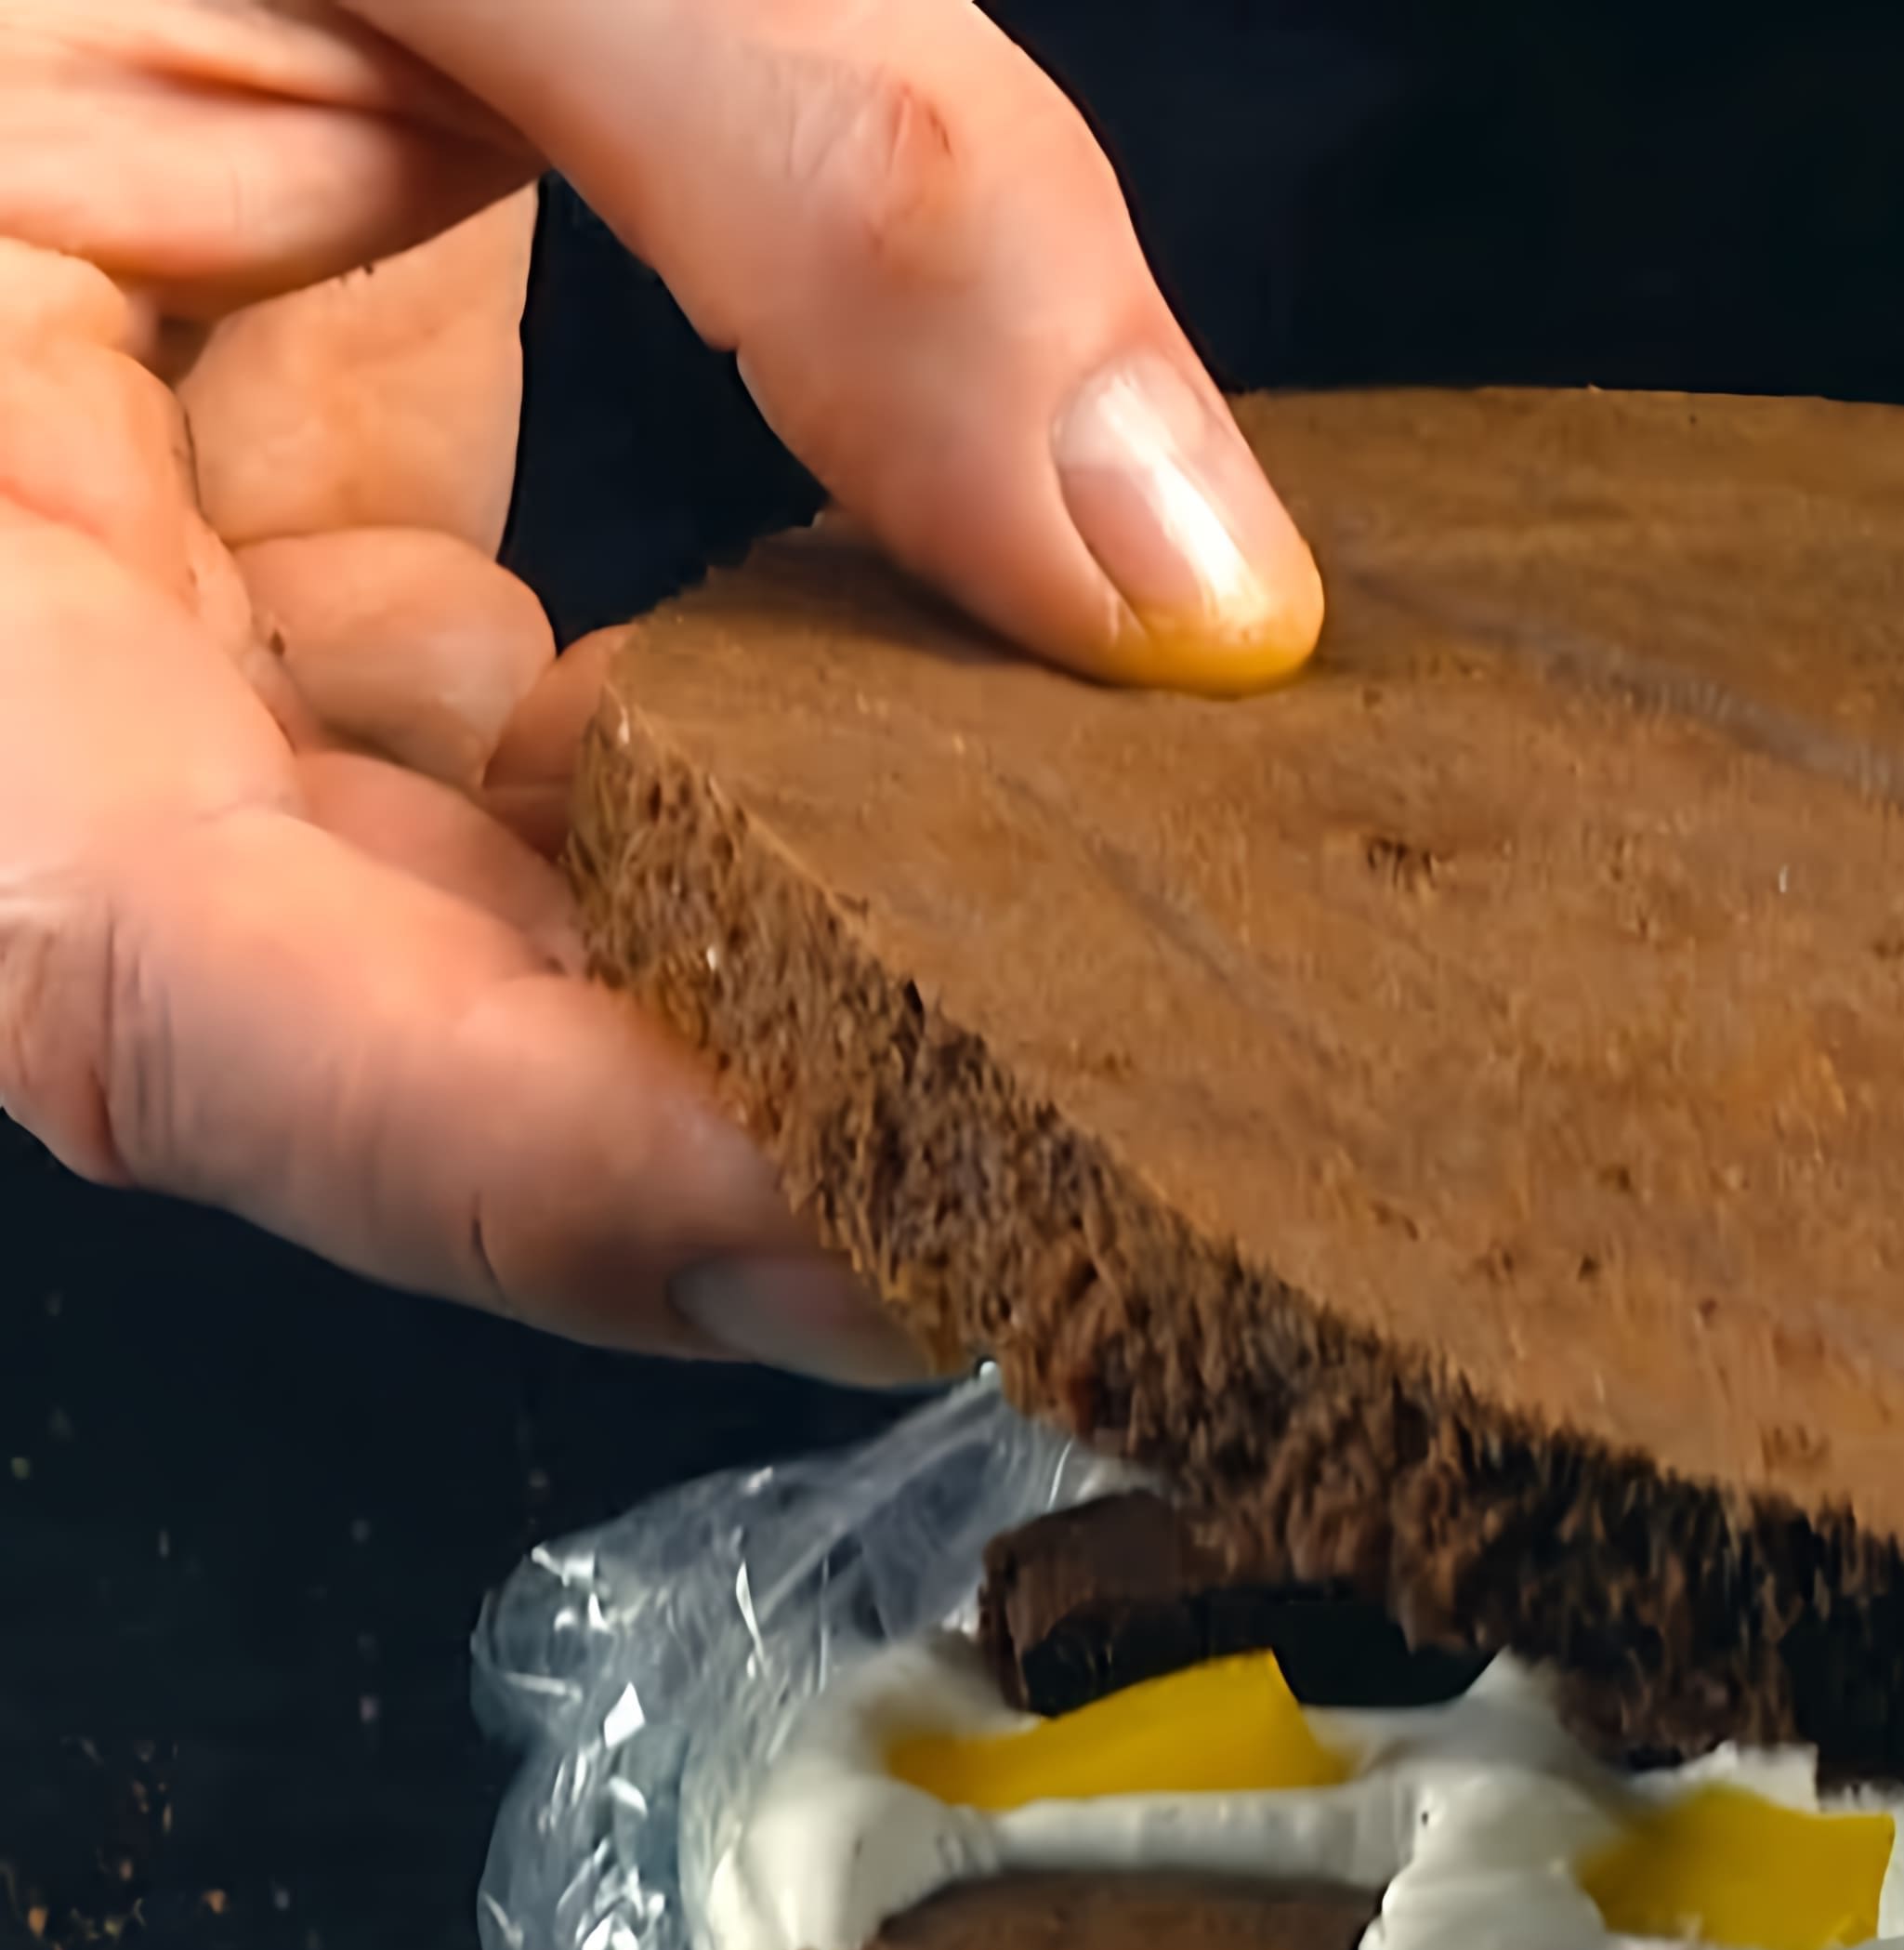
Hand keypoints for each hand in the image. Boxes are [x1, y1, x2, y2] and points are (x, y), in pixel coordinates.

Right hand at [0, 0, 1323, 1375]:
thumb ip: (814, 171)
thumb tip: (1191, 570)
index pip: (202, 1015)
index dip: (566, 1174)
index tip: (931, 1227)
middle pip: (378, 1034)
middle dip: (762, 1118)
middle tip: (1169, 1172)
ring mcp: (115, 621)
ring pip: (471, 914)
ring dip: (803, 955)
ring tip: (1164, 994)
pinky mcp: (255, 543)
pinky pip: (517, 747)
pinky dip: (774, 761)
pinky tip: (1023, 746)